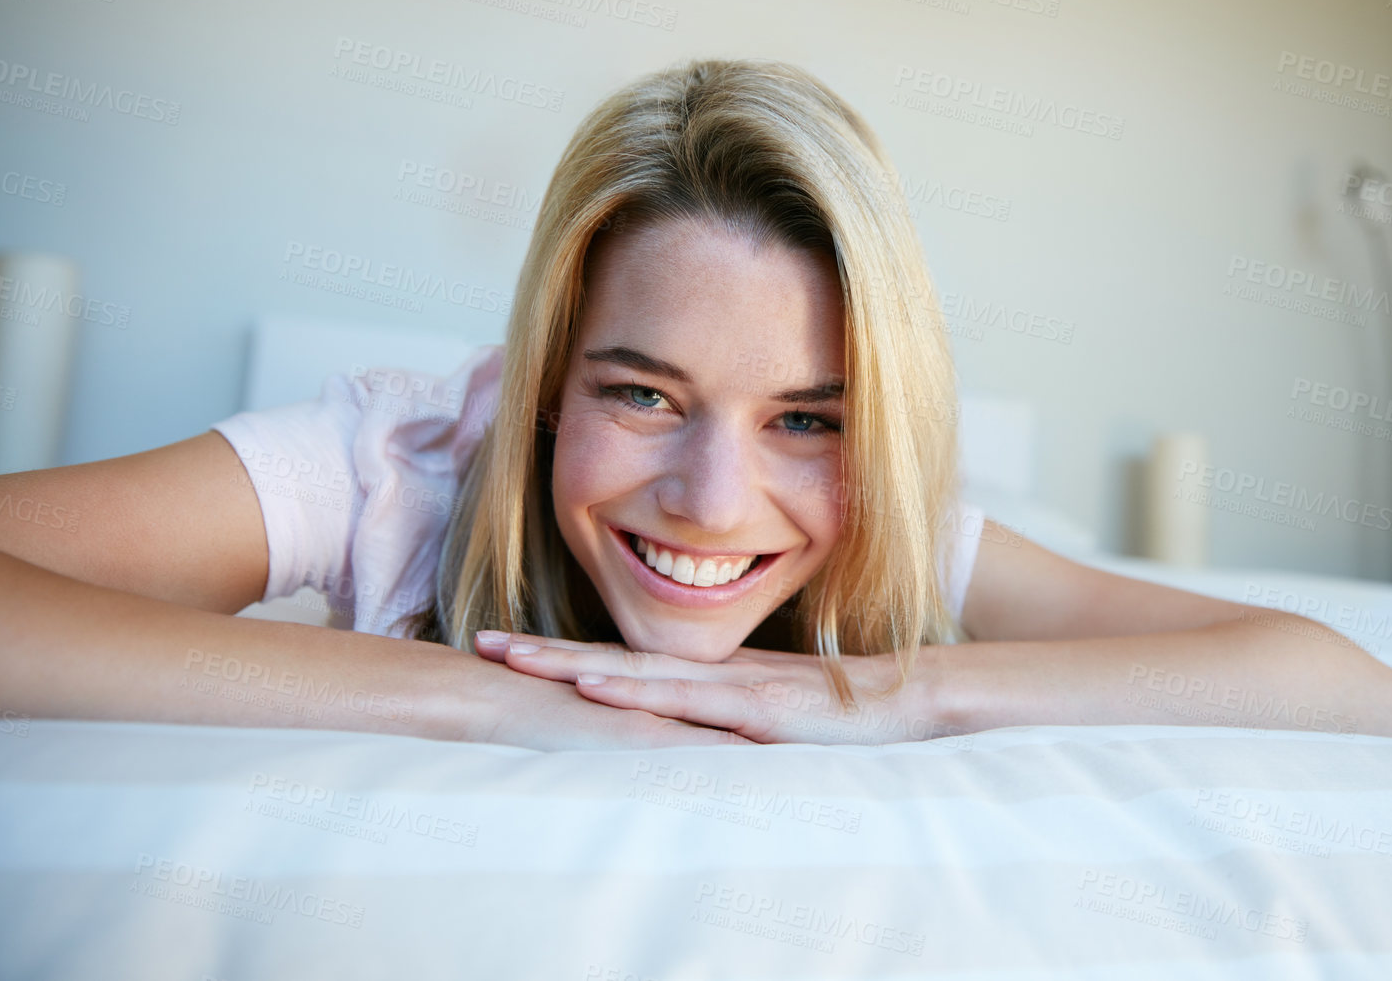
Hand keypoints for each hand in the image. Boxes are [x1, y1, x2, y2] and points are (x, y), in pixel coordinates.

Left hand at [476, 631, 959, 744]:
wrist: (909, 705)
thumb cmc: (846, 718)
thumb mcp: (773, 725)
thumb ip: (729, 727)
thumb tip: (684, 746)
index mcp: (710, 677)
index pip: (626, 663)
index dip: (569, 656)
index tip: (514, 651)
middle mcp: (710, 673)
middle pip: (614, 659)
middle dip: (546, 653)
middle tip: (482, 644)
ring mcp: (729, 686)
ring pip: (634, 671)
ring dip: (569, 663)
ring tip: (514, 657)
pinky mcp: (752, 706)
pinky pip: (680, 696)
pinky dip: (631, 686)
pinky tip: (591, 681)